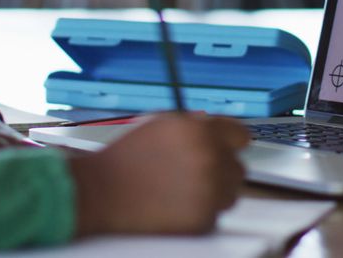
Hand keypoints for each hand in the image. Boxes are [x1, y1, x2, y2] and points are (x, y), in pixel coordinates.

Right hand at [66, 112, 249, 235]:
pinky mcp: (202, 218)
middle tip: (193, 175)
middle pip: (238, 168)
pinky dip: (199, 214)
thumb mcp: (161, 125)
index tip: (229, 150)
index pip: (240, 136)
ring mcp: (208, 189)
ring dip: (214, 193)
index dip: (232, 144)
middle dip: (220, 171)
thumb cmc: (126, 159)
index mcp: (200, 130)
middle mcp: (209, 157)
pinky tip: (175, 206)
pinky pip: (215, 216)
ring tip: (181, 191)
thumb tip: (217, 130)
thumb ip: (194, 126)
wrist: (101, 191)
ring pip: (230, 194)